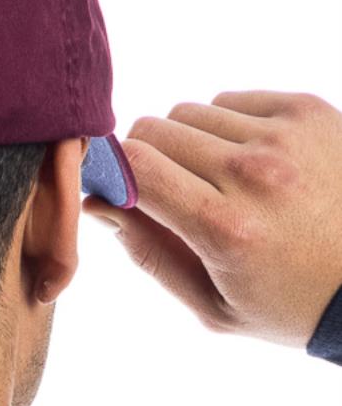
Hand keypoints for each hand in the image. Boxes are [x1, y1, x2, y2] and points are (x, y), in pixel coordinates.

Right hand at [83, 90, 341, 348]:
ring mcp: (285, 136)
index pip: (136, 167)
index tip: (115, 190)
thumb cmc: (289, 302)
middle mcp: (253, 173)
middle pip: (155, 131)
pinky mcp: (308, 110)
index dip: (112, 172)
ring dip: (188, 143)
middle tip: (169, 194)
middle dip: (146, 160)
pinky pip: (233, 100)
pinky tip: (250, 164)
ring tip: (216, 182)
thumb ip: (149, 252)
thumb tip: (97, 202)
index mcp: (224, 228)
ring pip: (191, 112)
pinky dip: (228, 127)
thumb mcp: (212, 304)